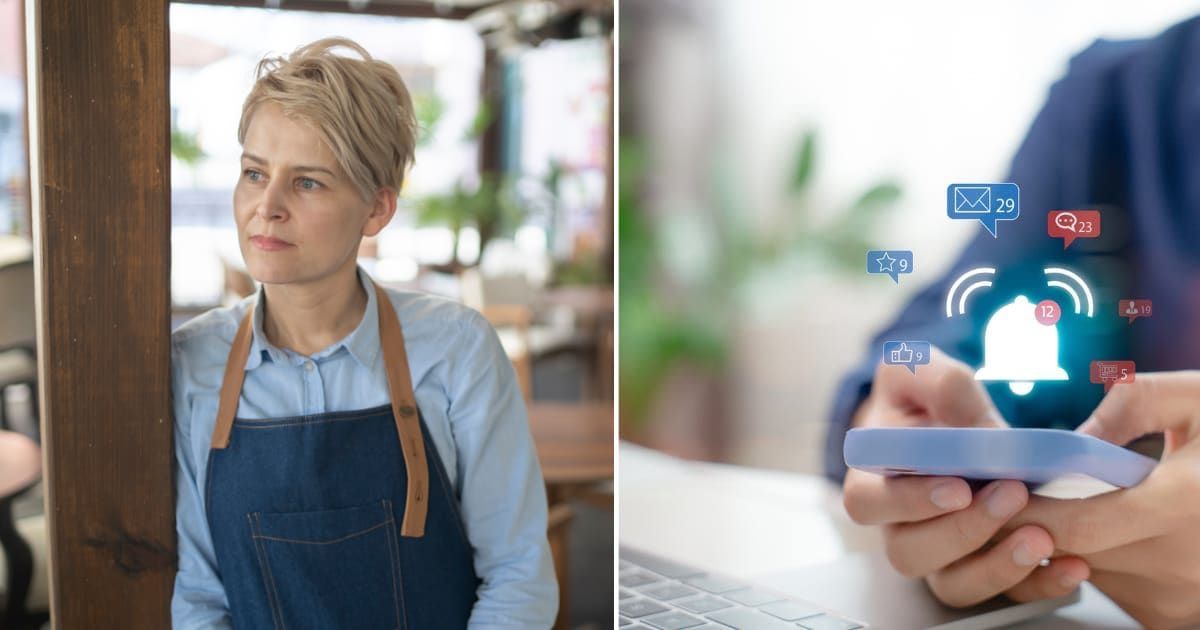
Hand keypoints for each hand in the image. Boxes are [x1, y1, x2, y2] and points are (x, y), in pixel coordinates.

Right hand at [843, 346, 1082, 606]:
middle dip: (962, 531)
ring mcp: (939, 554)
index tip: (959, 487)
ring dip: (996, 567)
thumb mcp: (923, 371)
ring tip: (1041, 538)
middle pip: (908, 551)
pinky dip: (1040, 585)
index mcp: (872, 477)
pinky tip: (1071, 565)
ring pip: (951, 584)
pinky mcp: (980, 570)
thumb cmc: (926, 397)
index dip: (909, 502)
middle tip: (1012, 494)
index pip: (868, 503)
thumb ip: (940, 384)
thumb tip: (979, 433)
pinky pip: (1003, 595)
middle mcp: (899, 525)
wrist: (952, 421)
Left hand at [1006, 371, 1199, 627]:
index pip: (1082, 524)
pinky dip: (1090, 561)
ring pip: (1085, 571)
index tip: (997, 488)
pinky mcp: (1173, 614)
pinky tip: (1098, 527)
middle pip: (1074, 551)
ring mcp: (1179, 595)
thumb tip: (1074, 436)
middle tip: (1001, 491)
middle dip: (1028, 522)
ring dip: (1059, 540)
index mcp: (1187, 503)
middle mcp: (1184, 559)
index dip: (1027, 511)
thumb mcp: (1198, 397)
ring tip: (1054, 501)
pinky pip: (1109, 590)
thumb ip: (1134, 405)